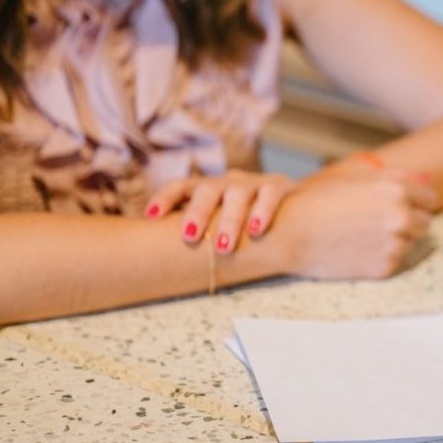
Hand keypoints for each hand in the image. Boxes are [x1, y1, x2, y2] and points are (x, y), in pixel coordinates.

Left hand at [145, 170, 295, 253]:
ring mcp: (253, 183)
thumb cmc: (243, 222)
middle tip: (190, 236)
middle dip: (198, 212)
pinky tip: (256, 230)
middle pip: (208, 190)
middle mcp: (227, 182)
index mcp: (207, 189)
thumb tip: (157, 259)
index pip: (181, 186)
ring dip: (230, 219)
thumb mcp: (218, 221)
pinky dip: (263, 211)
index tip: (151, 217)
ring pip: (238, 193)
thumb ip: (197, 232)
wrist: (292, 208)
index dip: (165, 198)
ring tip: (224, 247)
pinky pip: (270, 194)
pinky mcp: (279, 186)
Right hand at [271, 169, 437, 279]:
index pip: (430, 198)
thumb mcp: (358, 177)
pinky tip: (358, 249)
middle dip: (409, 222)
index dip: (416, 201)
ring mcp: (394, 243)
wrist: (288, 233)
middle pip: (425, 222)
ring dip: (396, 240)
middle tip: (379, 222)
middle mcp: (401, 216)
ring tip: (364, 235)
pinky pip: (396, 260)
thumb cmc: (318, 200)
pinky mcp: (385, 267)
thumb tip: (430, 180)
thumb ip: (399, 177)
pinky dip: (382, 257)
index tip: (402, 205)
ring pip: (411, 242)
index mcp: (396, 189)